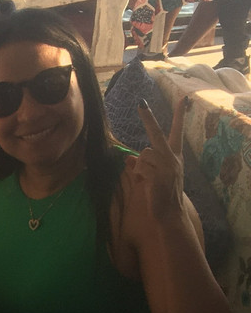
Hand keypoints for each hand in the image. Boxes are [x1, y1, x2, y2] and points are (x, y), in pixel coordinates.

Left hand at [126, 97, 185, 221]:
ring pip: (143, 154)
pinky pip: (140, 167)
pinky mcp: (159, 175)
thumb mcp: (154, 176)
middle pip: (157, 133)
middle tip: (141, 103)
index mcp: (175, 156)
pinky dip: (139, 174)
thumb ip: (144, 165)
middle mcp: (173, 157)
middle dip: (148, 118)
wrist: (170, 212)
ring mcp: (167, 165)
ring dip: (140, 166)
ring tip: (147, 178)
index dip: (180, 116)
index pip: (178, 132)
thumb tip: (129, 158)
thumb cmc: (162, 194)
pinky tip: (146, 183)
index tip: (183, 99)